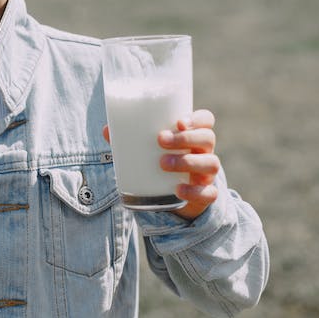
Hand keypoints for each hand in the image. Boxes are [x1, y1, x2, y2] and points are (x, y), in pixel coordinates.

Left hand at [103, 108, 220, 220]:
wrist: (171, 198)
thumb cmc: (159, 162)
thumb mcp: (146, 150)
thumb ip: (129, 139)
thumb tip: (107, 130)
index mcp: (192, 136)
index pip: (205, 120)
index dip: (197, 118)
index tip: (178, 122)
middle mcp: (204, 152)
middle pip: (207, 138)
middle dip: (185, 138)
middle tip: (161, 140)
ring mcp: (206, 174)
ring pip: (211, 163)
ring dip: (187, 161)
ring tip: (162, 163)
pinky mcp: (205, 195)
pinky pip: (209, 193)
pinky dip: (194, 191)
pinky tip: (178, 189)